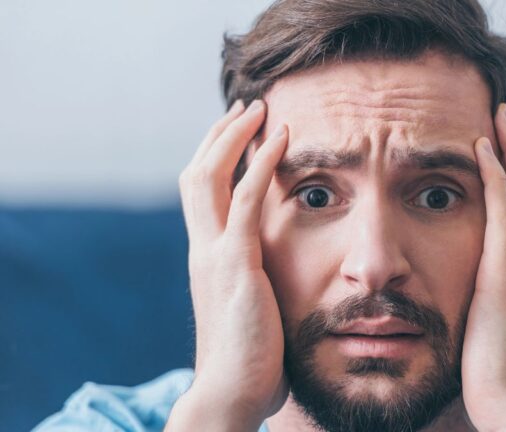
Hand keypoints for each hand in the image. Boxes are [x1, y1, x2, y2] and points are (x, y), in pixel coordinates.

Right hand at [166, 99, 288, 430]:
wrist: (231, 393)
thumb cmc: (251, 361)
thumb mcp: (251, 311)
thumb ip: (256, 285)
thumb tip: (277, 281)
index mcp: (207, 257)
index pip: (202, 194)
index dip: (216, 157)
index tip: (240, 133)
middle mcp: (203, 248)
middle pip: (197, 173)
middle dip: (220, 135)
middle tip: (248, 107)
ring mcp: (214, 254)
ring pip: (212, 175)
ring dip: (235, 136)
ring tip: (261, 108)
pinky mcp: (235, 264)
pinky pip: (247, 200)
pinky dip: (263, 163)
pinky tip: (283, 138)